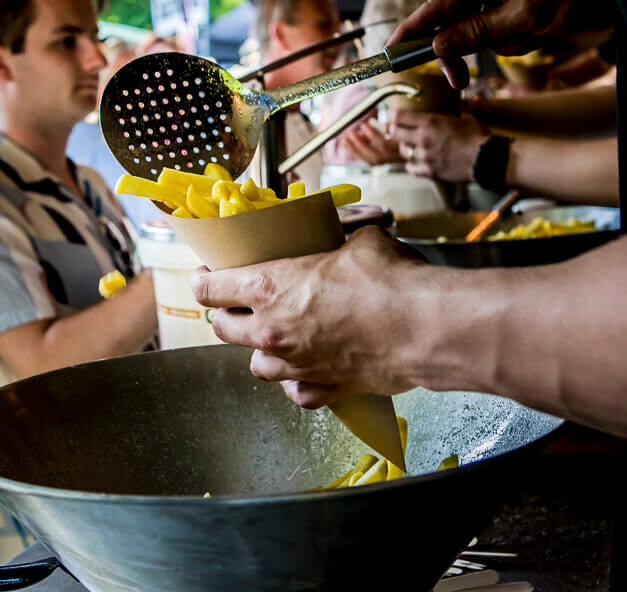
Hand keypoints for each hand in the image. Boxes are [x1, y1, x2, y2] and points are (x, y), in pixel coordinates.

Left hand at [191, 227, 427, 406]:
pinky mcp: (322, 388)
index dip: (204, 279)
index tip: (208, 274)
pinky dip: (298, 381)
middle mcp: (272, 329)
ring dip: (260, 350)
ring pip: (255, 365)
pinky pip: (295, 392)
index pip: (209, 288)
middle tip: (242, 303)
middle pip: (223, 328)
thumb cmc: (390, 281)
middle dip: (227, 314)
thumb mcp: (360, 241)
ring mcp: (295, 364)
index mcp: (270, 286)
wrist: (423, 327)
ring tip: (278, 336)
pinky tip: (309, 368)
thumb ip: (341, 240)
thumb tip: (348, 234)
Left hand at [338, 120, 401, 165]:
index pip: (384, 144)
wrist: (414, 145)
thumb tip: (368, 126)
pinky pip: (368, 161)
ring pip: (370, 161)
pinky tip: (349, 145)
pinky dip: (357, 153)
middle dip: (360, 145)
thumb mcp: (399, 124)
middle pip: (375, 155)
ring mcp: (390, 161)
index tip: (363, 125)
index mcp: (402, 146)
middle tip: (350, 135)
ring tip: (345, 140)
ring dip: (355, 150)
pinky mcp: (383, 163)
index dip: (372, 135)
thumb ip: (386, 125)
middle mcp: (396, 157)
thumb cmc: (405, 129)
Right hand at [387, 0, 612, 87]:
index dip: (412, 31)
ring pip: (477, 30)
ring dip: (500, 44)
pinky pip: (499, 30)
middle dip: (464, 48)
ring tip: (535, 35)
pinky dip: (515, 40)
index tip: (389, 53)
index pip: (437, 3)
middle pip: (452, 20)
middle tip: (460, 81)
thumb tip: (438, 46)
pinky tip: (540, 33)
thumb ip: (480, 32)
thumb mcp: (530, 15)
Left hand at [389, 109, 488, 182]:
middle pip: (394, 134)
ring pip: (403, 151)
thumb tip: (454, 105)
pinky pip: (411, 168)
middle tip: (397, 131)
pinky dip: (412, 164)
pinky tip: (419, 161)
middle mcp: (424, 138)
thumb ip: (451, 113)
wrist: (487, 159)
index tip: (391, 116)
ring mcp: (425, 156)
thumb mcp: (464, 117)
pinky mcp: (429, 171)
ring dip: (407, 148)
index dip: (391, 115)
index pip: (398, 116)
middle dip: (394, 131)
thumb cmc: (479, 137)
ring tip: (414, 146)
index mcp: (430, 122)